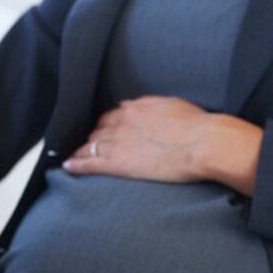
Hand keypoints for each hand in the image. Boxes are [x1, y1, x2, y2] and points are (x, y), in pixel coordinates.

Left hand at [63, 96, 263, 195]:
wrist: (204, 143)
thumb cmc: (197, 126)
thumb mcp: (171, 106)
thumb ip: (150, 106)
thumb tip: (136, 107)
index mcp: (135, 109)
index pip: (111, 116)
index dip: (107, 125)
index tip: (106, 131)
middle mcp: (121, 123)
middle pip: (98, 131)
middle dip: (95, 138)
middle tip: (93, 146)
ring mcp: (116, 143)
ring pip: (89, 146)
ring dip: (82, 150)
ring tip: (75, 157)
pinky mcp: (117, 163)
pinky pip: (88, 163)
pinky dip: (75, 164)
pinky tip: (68, 166)